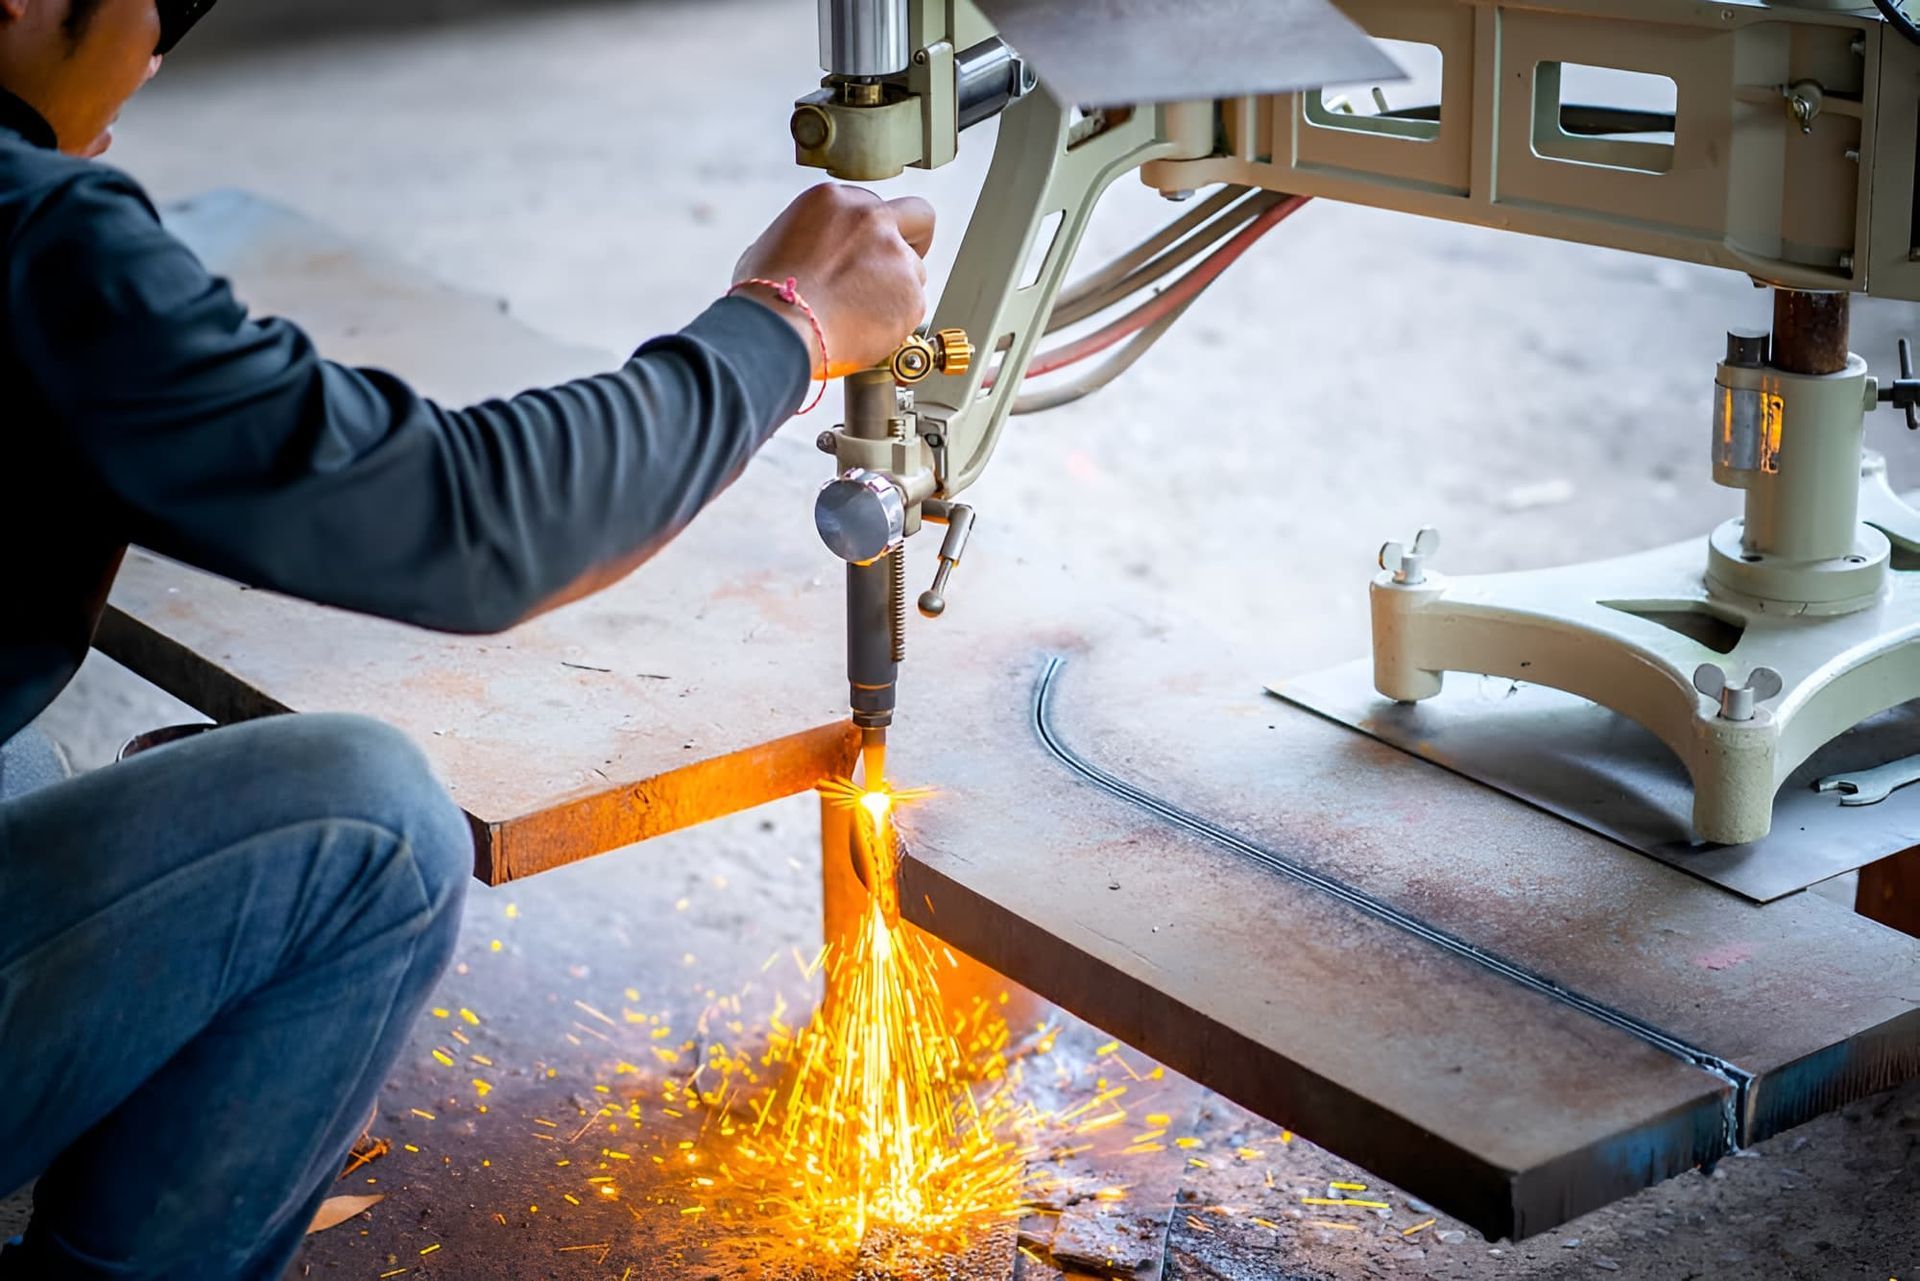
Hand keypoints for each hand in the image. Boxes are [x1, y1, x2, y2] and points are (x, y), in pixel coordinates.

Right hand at [733, 184, 934, 378]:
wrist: (779, 328)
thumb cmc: (768, 293)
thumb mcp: (775, 244)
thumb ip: (808, 240)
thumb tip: (808, 258)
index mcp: (835, 201)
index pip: (871, 206)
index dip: (871, 232)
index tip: (865, 250)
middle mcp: (871, 219)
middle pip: (918, 216)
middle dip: (917, 238)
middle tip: (898, 266)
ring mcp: (895, 255)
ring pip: (914, 271)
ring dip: (896, 291)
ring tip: (861, 315)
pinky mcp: (910, 294)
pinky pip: (912, 308)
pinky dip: (895, 322)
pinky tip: (865, 330)